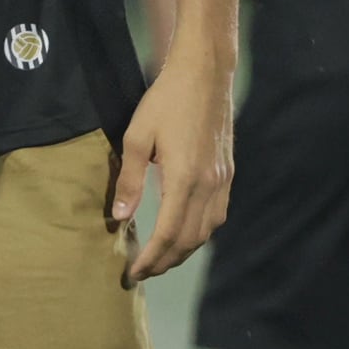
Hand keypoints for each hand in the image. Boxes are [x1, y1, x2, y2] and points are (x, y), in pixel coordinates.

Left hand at [110, 50, 233, 283]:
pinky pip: (216, 215)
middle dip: (165, 262)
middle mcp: (209, 186)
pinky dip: (199, 232)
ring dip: (183, 251)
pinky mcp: (228, 173)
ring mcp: (222, 181)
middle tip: (142, 272)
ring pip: (206, 231)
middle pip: (189, 240)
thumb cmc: (165, 101)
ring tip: (160, 259)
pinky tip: (183, 233)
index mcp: (185, 180)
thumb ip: (130, 180)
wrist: (206, 75)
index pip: (167, 234)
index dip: (150, 259)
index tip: (132, 273)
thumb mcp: (137, 138)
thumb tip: (120, 217)